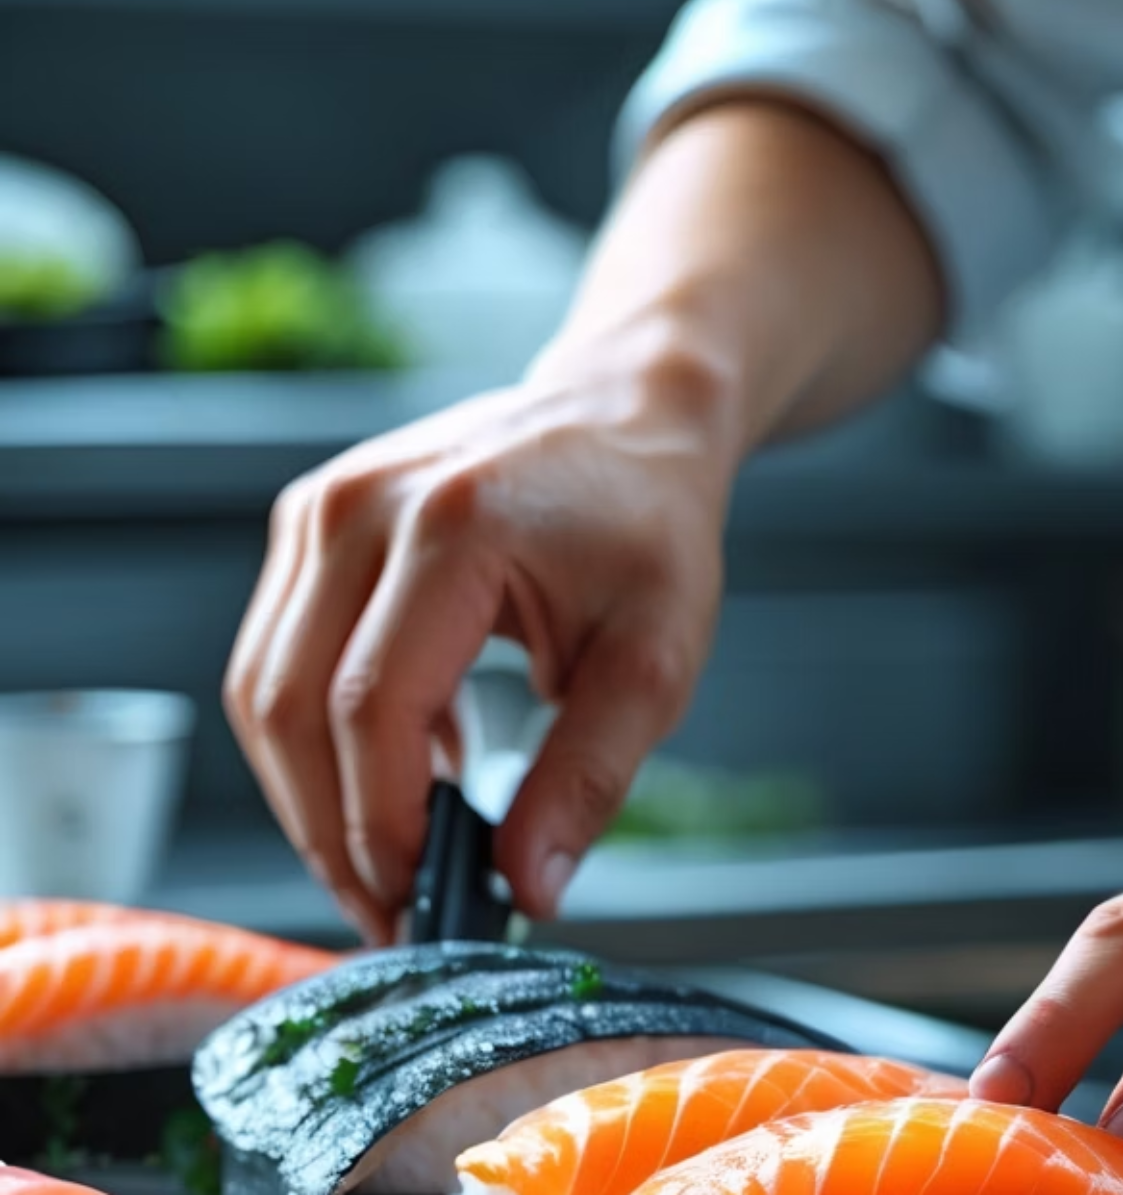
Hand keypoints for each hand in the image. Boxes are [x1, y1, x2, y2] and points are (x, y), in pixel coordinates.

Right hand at [222, 347, 739, 939]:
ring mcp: (319, 508)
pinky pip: (276, 657)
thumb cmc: (648, 523)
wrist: (626, 416)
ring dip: (311, 796)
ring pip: (263, 691)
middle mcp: (361, 507)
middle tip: (394, 909)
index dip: (381, 822)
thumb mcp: (657, 656)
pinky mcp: (306, 526)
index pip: (371, 707)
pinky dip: (318, 739)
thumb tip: (527, 886)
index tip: (419, 899)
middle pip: (293, 707)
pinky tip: (397, 776)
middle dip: (333, 831)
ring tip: (389, 862)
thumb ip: (590, 776)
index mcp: (454, 524)